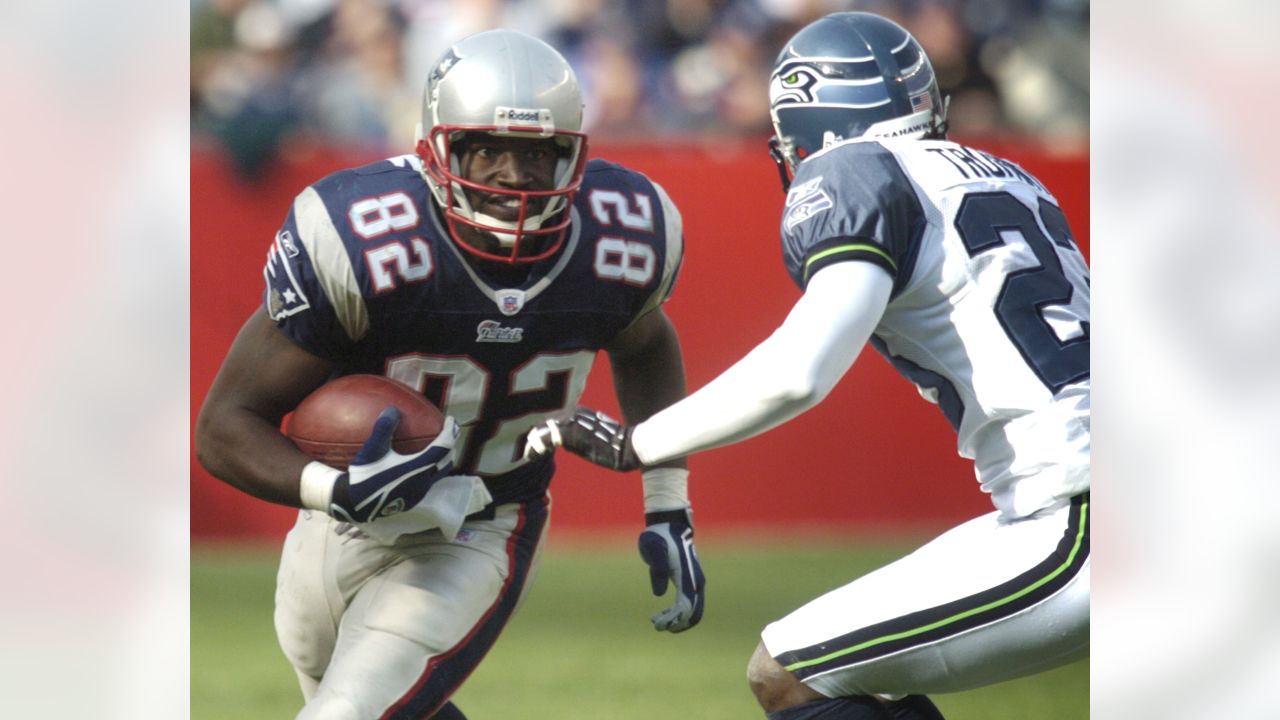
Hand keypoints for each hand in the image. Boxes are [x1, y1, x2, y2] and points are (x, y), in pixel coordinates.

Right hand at [329, 407, 459, 523]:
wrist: (354, 505)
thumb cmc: (363, 477)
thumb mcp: (371, 450)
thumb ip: (383, 428)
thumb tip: (392, 409)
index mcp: (417, 469)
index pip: (443, 447)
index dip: (450, 432)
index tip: (451, 419)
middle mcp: (423, 483)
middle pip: (446, 461)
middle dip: (450, 445)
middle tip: (447, 432)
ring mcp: (419, 493)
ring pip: (439, 474)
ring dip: (441, 459)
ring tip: (435, 446)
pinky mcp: (413, 500)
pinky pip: (428, 482)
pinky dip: (430, 469)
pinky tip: (417, 463)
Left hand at [523, 406, 641, 470]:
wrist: (627, 446)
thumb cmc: (615, 445)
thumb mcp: (594, 435)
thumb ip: (578, 434)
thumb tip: (562, 443)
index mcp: (579, 411)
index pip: (553, 419)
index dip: (542, 432)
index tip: (538, 446)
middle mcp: (573, 412)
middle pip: (544, 422)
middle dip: (534, 437)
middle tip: (529, 452)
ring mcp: (570, 421)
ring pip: (542, 429)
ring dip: (533, 443)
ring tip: (529, 455)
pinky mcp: (569, 433)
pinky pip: (544, 439)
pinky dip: (536, 448)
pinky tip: (532, 457)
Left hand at [637, 508, 704, 631]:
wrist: (669, 526)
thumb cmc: (659, 537)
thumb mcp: (653, 549)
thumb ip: (657, 569)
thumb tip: (659, 594)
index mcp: (687, 576)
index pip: (686, 607)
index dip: (673, 620)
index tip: (657, 623)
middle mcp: (696, 582)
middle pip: (694, 614)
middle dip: (677, 624)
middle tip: (657, 625)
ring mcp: (695, 583)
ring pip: (694, 612)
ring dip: (677, 621)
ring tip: (655, 620)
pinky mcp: (691, 583)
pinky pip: (690, 605)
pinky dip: (678, 614)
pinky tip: (661, 613)